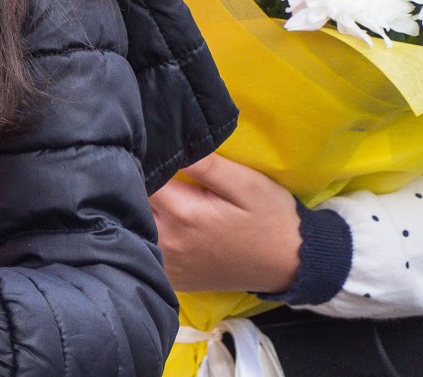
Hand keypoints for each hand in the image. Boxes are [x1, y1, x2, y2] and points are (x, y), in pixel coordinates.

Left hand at [149, 154, 301, 293]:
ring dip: (138, 208)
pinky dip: (146, 234)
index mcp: (184, 214)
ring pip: (135, 227)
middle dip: (135, 182)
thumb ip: (206, 165)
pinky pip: (146, 250)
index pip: (140, 178)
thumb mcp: (246, 183)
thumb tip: (168, 145)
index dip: (141, 160)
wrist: (290, 264)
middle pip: (133, 203)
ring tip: (151, 190)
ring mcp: (169, 264)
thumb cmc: (269, 217)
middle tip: (145, 165)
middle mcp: (168, 241)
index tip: (146, 147)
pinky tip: (161, 219)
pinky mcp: (174, 277)